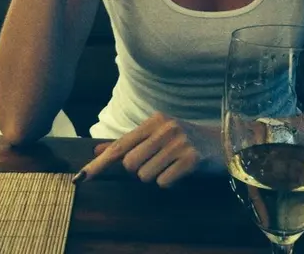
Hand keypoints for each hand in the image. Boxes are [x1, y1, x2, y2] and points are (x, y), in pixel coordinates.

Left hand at [77, 112, 223, 187]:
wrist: (223, 143)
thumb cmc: (184, 140)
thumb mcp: (156, 135)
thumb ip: (127, 143)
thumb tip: (97, 151)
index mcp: (153, 121)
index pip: (120, 146)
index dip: (99, 164)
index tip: (80, 178)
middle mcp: (164, 128)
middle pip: (130, 164)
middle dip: (140, 170)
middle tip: (158, 162)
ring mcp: (178, 142)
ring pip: (146, 176)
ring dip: (156, 176)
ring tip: (171, 165)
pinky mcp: (191, 158)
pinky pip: (164, 182)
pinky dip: (170, 182)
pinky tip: (181, 171)